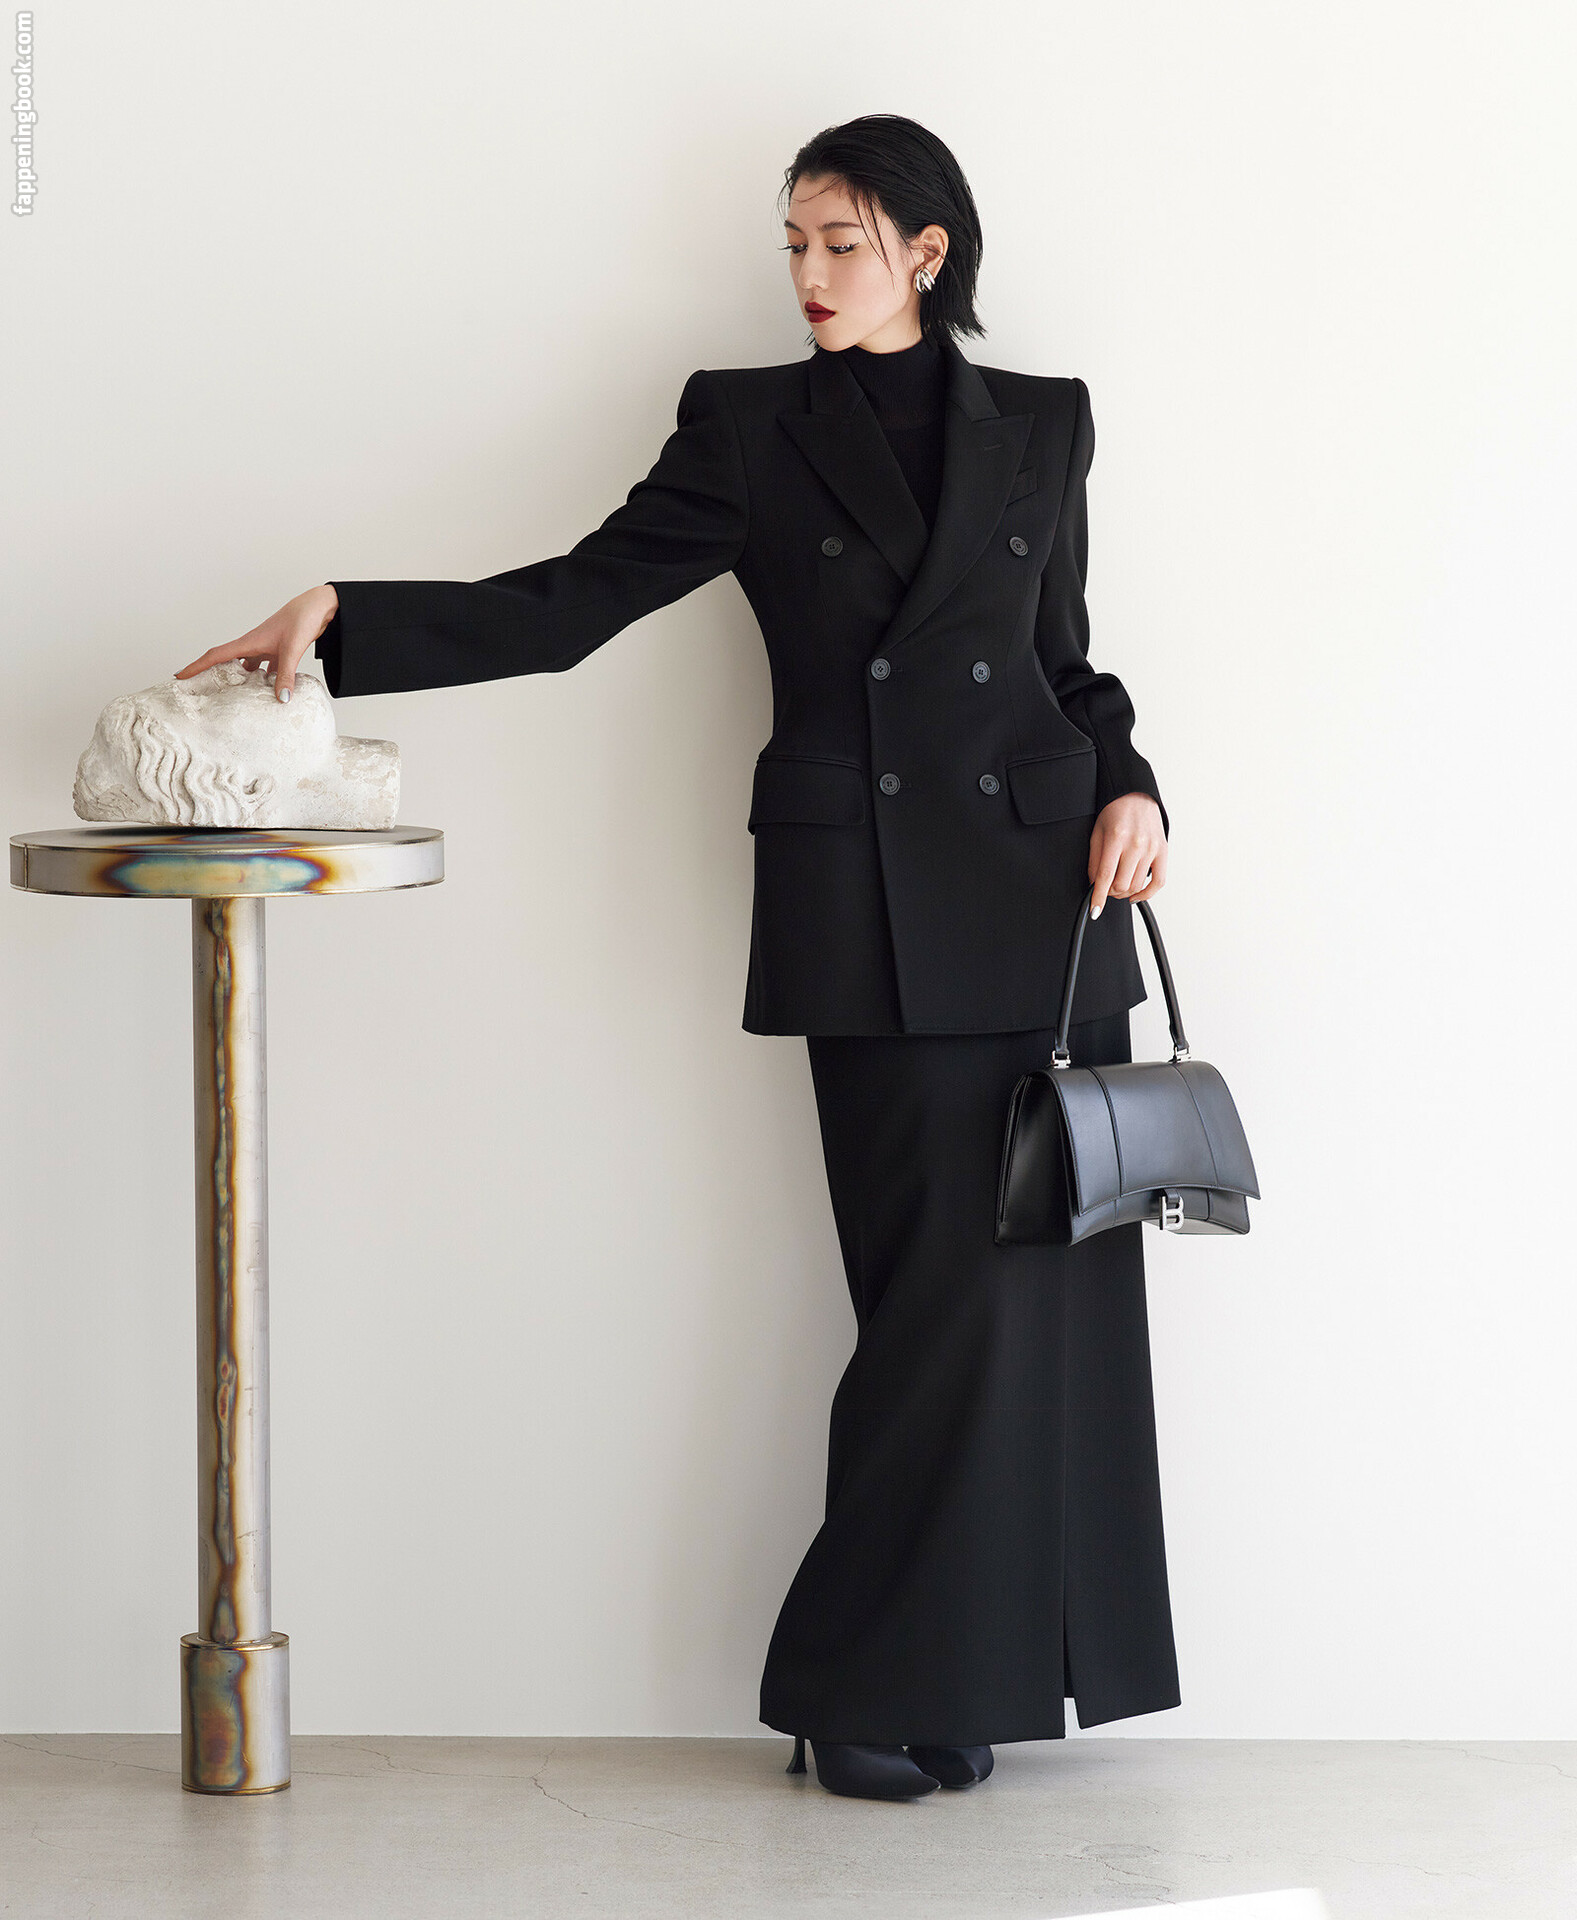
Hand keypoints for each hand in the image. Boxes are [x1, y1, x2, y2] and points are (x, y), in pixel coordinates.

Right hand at [174, 584, 339, 701]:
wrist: (318, 607)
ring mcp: (266, 648)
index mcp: (249, 642)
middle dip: (212, 675)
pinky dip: (266, 680)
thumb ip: (286, 676)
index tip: (179, 676)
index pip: (215, 656)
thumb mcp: (292, 650)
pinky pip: (267, 670)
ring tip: (233, 698)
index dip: (196, 666)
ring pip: (247, 668)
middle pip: (227, 663)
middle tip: (199, 689)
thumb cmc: (301, 620)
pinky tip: (270, 693)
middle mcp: (254, 645)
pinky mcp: (279, 651)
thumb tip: (281, 699)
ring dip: (241, 681)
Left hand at [1087, 791, 1166, 917]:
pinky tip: (1136, 895)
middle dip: (1110, 893)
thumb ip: (1094, 860)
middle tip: (1105, 889)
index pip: (1105, 876)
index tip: (1095, 911)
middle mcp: (1136, 844)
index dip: (1098, 897)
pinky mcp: (1163, 851)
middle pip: (1121, 885)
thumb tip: (1094, 884)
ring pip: (1137, 885)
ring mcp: (1152, 848)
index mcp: (1116, 838)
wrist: (1137, 796)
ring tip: (1118, 887)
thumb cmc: (1115, 812)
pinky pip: (1158, 881)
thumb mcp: (1097, 832)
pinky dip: (1146, 893)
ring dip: (1124, 893)